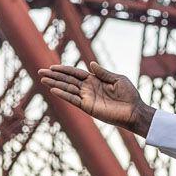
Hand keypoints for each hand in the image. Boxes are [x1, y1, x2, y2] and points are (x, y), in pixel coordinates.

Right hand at [38, 62, 152, 135]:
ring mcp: (87, 98)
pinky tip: (53, 90)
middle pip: (68, 80)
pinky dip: (63, 95)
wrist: (135, 111)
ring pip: (67, 89)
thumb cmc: (129, 95)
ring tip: (43, 79)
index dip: (64, 70)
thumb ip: (103, 72)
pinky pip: (73, 99)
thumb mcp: (117, 79)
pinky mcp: (88, 107)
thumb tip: (90, 64)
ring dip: (55, 84)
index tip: (52, 67)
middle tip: (40, 72)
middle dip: (54, 76)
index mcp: (95, 80)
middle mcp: (88, 89)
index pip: (75, 73)